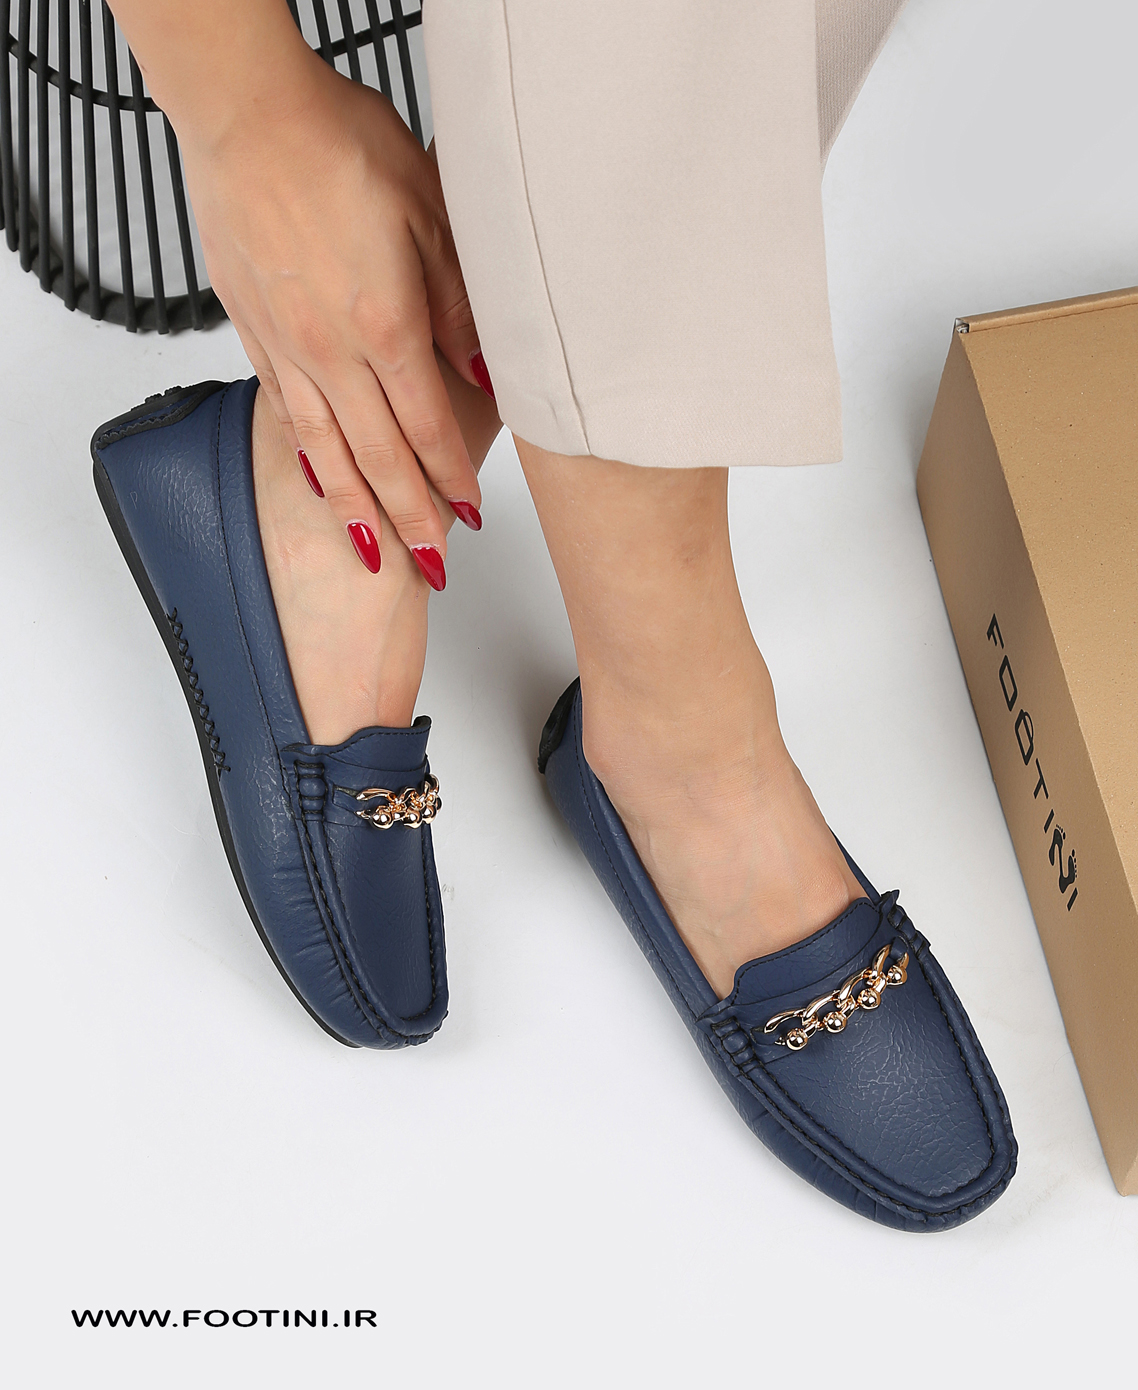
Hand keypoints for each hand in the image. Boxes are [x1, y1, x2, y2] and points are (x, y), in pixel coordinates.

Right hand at [179, 49, 488, 577]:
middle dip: (409, 518)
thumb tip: (484, 374)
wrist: (246, 112)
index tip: (469, 517)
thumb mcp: (430, 214)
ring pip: (326, 448)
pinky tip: (320, 481)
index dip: (451, 479)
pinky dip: (307, 456)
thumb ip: (457, 304)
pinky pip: (284, 410)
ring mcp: (287, 345)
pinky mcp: (252, 328)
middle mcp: (333, 351)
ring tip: (374, 553)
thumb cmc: (342, 144)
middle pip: (378, 456)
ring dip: (354, 507)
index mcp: (385, 325)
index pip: (427, 427)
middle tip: (432, 565)